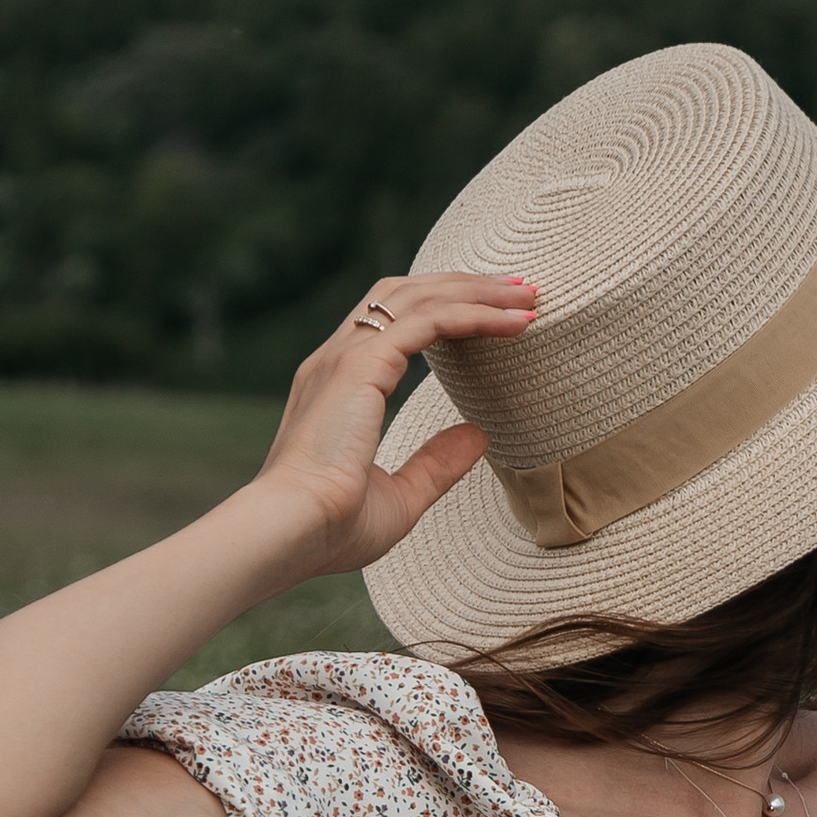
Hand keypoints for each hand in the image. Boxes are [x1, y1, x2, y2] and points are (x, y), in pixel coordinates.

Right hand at [246, 272, 538, 576]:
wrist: (289, 531)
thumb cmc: (330, 528)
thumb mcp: (400, 496)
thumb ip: (436, 463)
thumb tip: (478, 435)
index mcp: (337, 385)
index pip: (391, 321)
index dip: (444, 308)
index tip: (496, 312)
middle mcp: (337, 360)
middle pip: (407, 294)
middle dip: (466, 285)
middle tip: (521, 289)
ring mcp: (346, 358)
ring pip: (422, 299)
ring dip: (479, 292)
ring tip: (528, 296)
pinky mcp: (362, 366)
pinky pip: (430, 322)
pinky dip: (476, 315)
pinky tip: (515, 323)